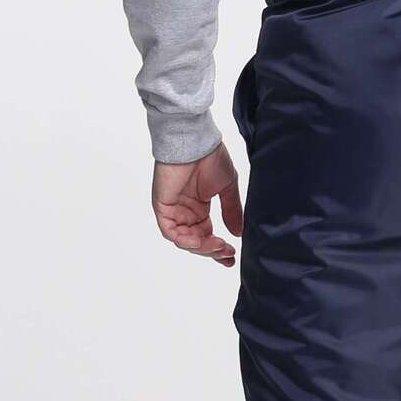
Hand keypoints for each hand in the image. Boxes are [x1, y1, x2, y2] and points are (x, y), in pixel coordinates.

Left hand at [151, 143, 244, 267]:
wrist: (197, 142)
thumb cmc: (210, 158)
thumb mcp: (227, 188)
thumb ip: (231, 211)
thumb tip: (238, 233)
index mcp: (198, 209)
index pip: (206, 236)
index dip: (218, 249)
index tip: (231, 258)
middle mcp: (185, 212)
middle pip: (196, 242)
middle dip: (212, 251)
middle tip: (227, 254)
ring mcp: (173, 211)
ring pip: (184, 240)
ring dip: (201, 247)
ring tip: (218, 247)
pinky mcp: (162, 208)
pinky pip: (170, 232)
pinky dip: (186, 240)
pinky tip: (202, 240)